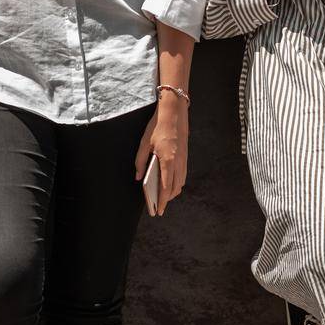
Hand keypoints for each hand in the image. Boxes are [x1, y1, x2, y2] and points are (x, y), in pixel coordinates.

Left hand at [134, 93, 187, 217]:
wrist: (174, 113)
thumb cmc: (157, 127)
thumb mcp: (144, 144)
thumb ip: (140, 162)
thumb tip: (139, 178)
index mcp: (168, 160)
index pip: (166, 188)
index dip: (162, 201)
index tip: (158, 211)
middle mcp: (178, 163)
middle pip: (175, 188)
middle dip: (167, 199)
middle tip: (158, 205)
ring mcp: (184, 160)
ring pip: (180, 183)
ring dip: (173, 191)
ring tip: (162, 196)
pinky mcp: (185, 156)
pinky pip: (182, 175)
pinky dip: (177, 182)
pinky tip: (169, 182)